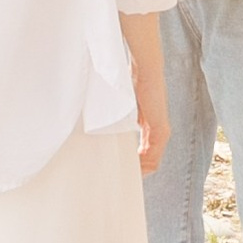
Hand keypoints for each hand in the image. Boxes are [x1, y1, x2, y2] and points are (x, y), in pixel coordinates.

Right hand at [121, 12, 170, 175]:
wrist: (145, 68)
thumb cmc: (125, 78)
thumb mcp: (114, 99)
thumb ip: (107, 110)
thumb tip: (80, 114)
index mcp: (144, 118)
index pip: (141, 144)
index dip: (130, 156)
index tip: (115, 162)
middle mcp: (154, 125)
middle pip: (147, 154)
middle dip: (134, 166)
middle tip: (118, 173)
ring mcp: (160, 129)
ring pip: (152, 158)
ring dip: (139, 168)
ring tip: (124, 175)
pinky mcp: (162, 130)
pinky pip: (155, 156)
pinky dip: (145, 166)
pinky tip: (134, 171)